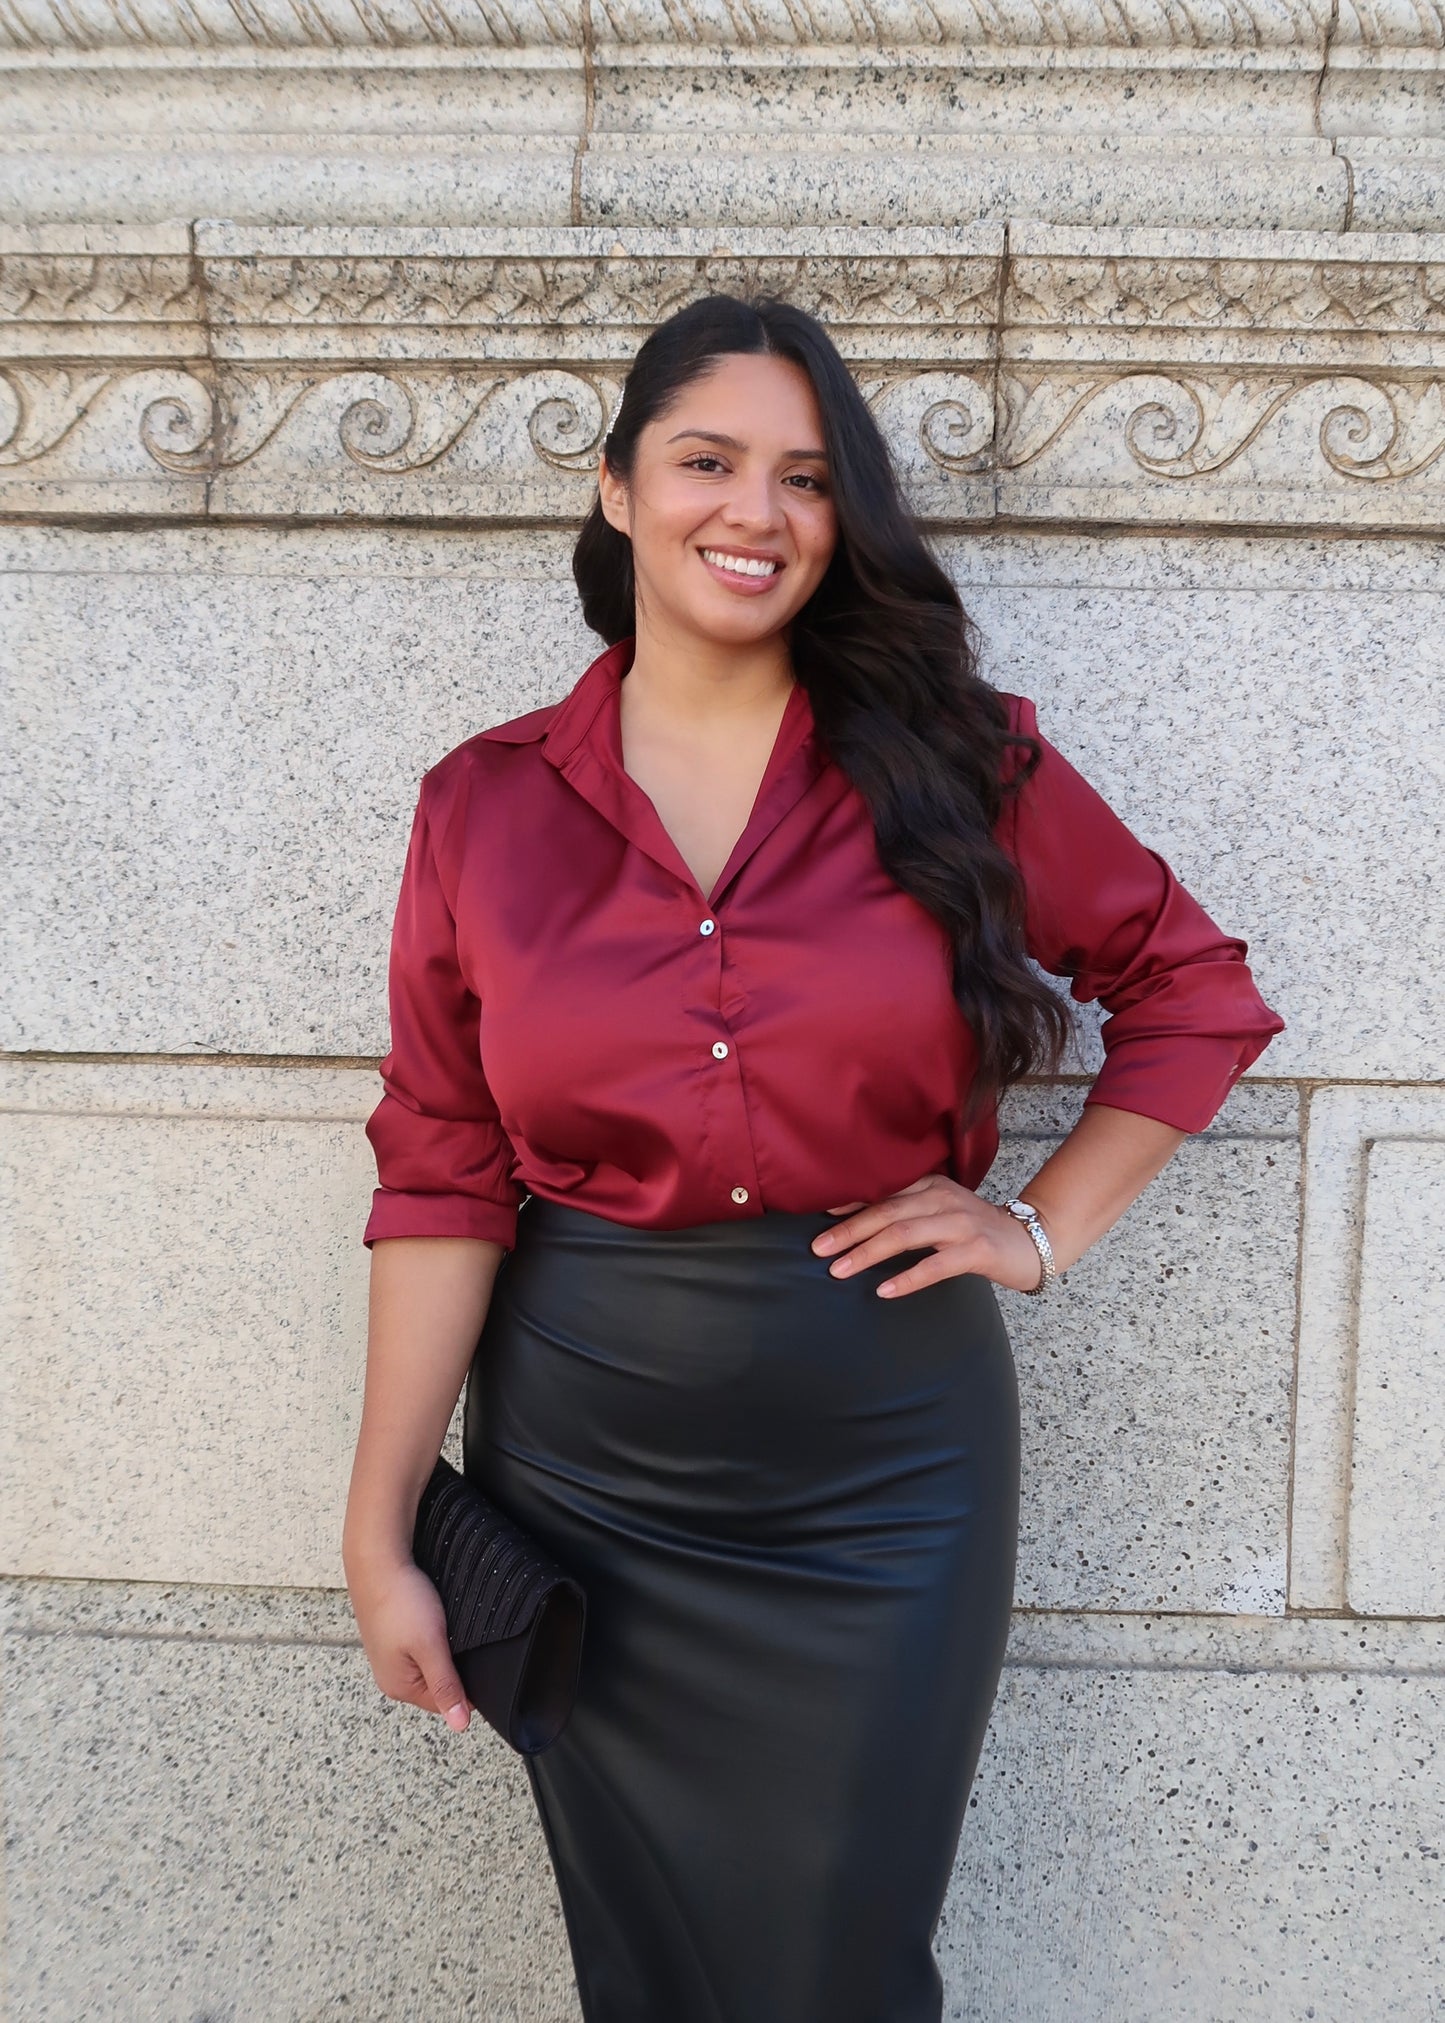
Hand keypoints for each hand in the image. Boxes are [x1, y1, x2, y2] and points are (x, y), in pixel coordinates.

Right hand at [346, 1552, 473, 1731]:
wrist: (378, 1559)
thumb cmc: (401, 1602)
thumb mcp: (430, 1647)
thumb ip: (446, 1686)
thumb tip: (461, 1726)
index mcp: (399, 1687)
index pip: (445, 1703)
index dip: (466, 1684)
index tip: (475, 1658)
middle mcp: (392, 1676)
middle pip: (437, 1684)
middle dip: (453, 1665)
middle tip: (460, 1639)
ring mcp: (390, 1655)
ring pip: (430, 1662)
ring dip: (443, 1649)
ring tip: (446, 1627)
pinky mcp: (392, 1635)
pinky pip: (419, 1646)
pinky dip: (431, 1636)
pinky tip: (434, 1621)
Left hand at [811, 1173, 1047, 1298]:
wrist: (1030, 1241)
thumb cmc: (975, 1230)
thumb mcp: (939, 1211)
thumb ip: (906, 1211)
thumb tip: (856, 1220)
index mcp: (930, 1186)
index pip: (883, 1193)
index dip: (850, 1204)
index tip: (820, 1216)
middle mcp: (942, 1199)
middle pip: (887, 1212)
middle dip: (849, 1231)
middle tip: (818, 1248)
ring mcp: (960, 1224)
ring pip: (904, 1235)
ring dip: (867, 1252)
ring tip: (839, 1269)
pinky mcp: (976, 1251)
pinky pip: (935, 1265)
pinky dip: (907, 1277)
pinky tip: (884, 1289)